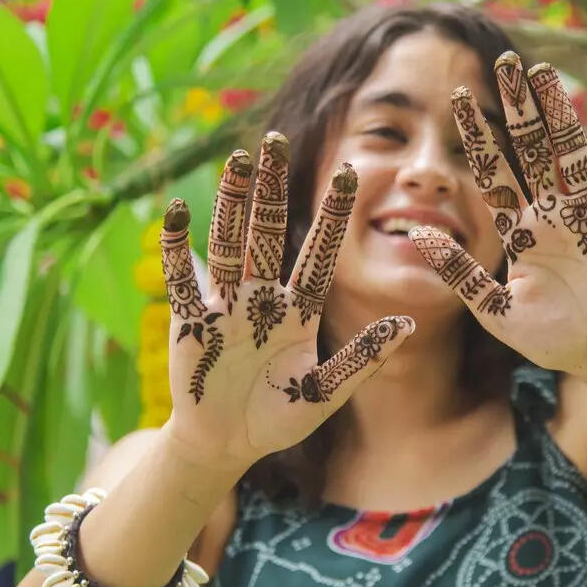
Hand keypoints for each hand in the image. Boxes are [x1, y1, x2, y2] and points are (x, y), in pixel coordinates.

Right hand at [159, 133, 413, 473]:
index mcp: (298, 310)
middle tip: (274, 140)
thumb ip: (362, 359)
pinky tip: (176, 211)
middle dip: (272, 188)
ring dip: (231, 202)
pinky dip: (177, 248)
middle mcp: (262, 297)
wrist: (227, 445)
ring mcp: (225, 306)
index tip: (351, 172)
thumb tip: (409, 325)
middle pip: (269, 232)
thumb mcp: (326, 391)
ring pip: (229, 243)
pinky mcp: (190, 321)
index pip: (319, 252)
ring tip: (236, 161)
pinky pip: (182, 279)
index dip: (334, 215)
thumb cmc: (278, 418)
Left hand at [407, 52, 586, 381]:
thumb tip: (418, 237)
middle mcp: (552, 211)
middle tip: (503, 63)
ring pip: (571, 151)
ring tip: (545, 71)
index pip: (495, 172)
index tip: (455, 99)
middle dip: (518, 108)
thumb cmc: (551, 338)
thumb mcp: (494, 310)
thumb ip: (459, 275)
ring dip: (560, 112)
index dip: (477, 136)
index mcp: (520, 228)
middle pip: (532, 149)